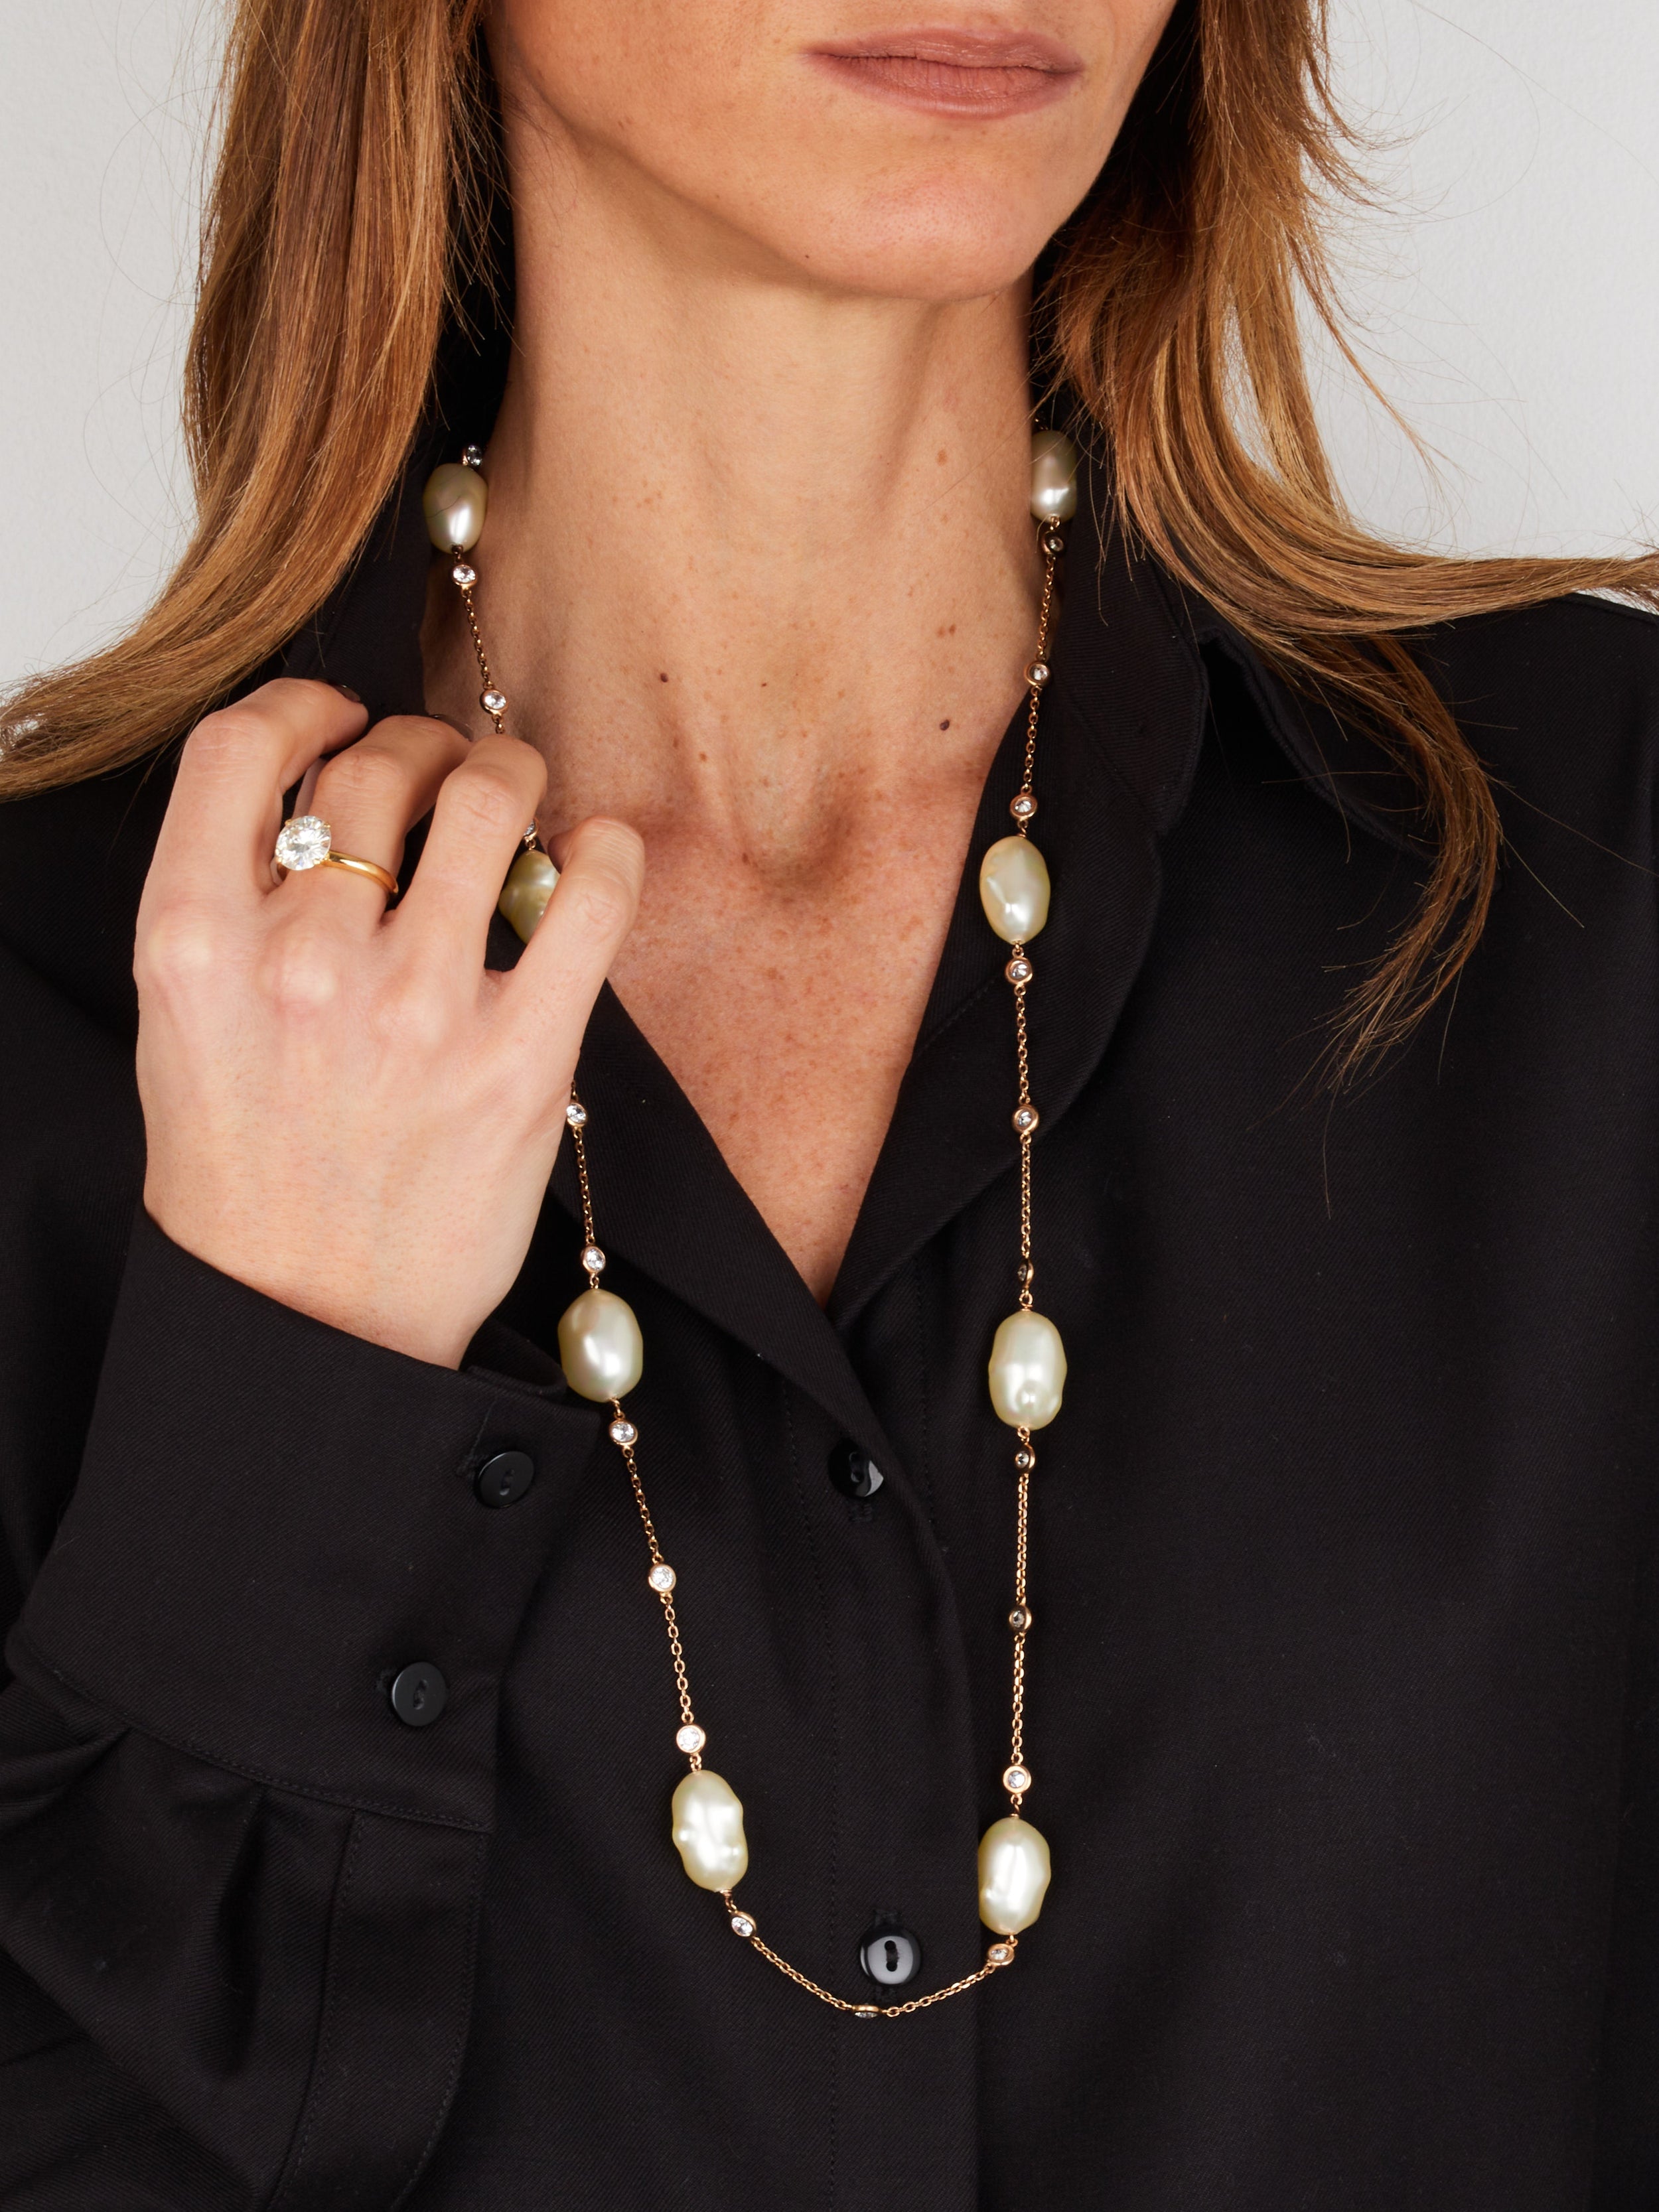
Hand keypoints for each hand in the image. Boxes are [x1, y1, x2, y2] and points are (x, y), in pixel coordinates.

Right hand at [136, 679, 643, 1366]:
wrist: (310, 1318)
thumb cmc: (248, 1172)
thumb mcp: (183, 1025)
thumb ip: (232, 904)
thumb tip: (329, 790)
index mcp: (193, 943)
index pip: (240, 750)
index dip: (303, 708)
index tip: (341, 719)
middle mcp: (300, 961)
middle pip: (374, 766)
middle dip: (419, 746)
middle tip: (443, 772)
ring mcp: (416, 1008)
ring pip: (485, 800)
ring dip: (510, 772)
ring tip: (516, 792)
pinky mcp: (521, 1060)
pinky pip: (590, 897)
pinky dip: (606, 850)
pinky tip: (597, 850)